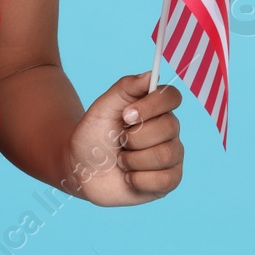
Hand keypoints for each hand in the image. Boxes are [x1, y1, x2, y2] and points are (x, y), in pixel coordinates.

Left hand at [65, 72, 183, 206]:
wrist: (82, 169)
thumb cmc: (94, 136)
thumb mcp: (103, 107)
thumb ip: (126, 88)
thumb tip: (151, 74)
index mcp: (155, 108)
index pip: (172, 97)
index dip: (151, 105)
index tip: (126, 115)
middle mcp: (168, 130)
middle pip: (169, 127)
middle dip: (134, 137)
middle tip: (119, 141)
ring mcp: (171, 155)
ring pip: (165, 154)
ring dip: (133, 159)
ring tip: (121, 160)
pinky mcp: (169, 180)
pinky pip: (165, 180)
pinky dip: (138, 179)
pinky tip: (129, 176)